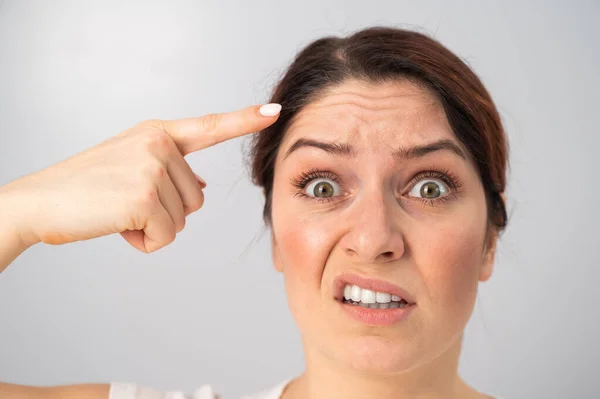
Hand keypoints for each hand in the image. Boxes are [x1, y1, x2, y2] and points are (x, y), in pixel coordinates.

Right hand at [0, 104, 280, 252]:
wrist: (39, 202)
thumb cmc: (84, 187)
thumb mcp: (130, 166)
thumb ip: (171, 172)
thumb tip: (203, 188)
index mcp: (157, 133)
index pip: (210, 126)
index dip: (244, 120)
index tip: (274, 112)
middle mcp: (159, 144)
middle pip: (198, 199)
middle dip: (165, 212)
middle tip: (124, 202)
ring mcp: (152, 167)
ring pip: (183, 220)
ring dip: (152, 227)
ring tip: (118, 211)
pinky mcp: (144, 196)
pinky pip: (165, 237)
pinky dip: (143, 242)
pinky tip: (117, 225)